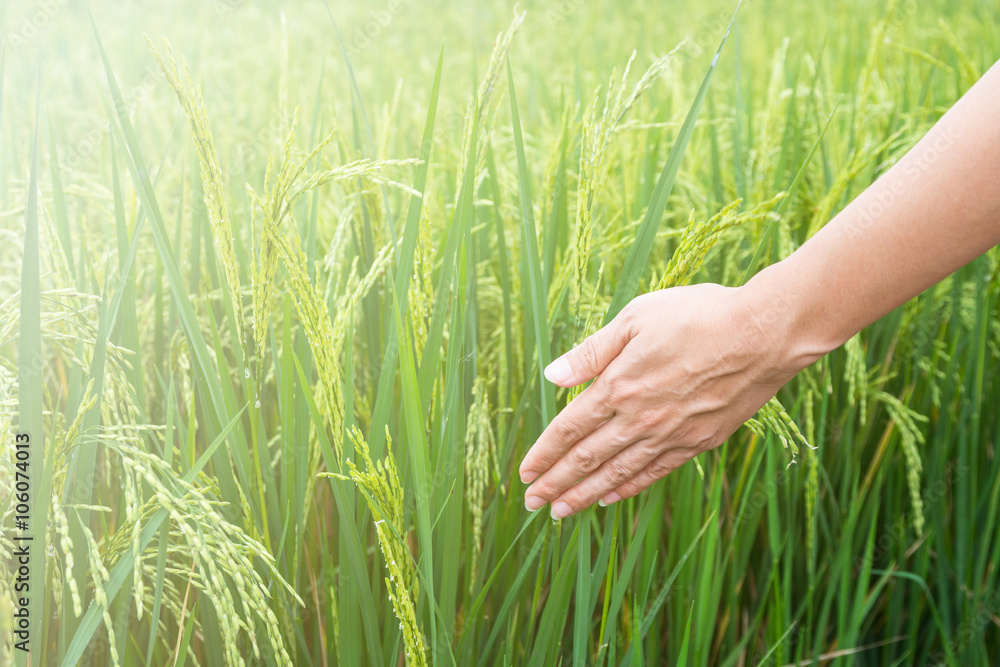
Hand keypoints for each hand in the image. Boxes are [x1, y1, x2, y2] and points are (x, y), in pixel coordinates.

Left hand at [518, 282, 816, 518]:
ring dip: (585, 495)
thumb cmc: (699, 315)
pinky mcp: (699, 441)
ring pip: (618, 473)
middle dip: (556, 484)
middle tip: (531, 503)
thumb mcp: (636, 318)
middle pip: (587, 458)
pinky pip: (655, 472)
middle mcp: (640, 418)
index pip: (569, 428)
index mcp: (619, 385)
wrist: (763, 334)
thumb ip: (592, 352)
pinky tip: (610, 498)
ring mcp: (671, 434)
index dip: (544, 453)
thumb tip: (552, 375)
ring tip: (561, 513)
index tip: (525, 472)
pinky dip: (628, 488)